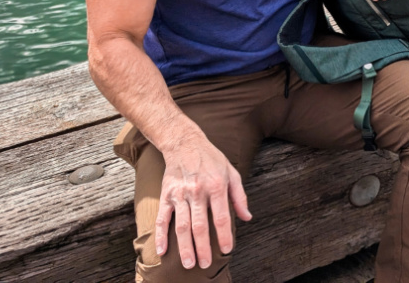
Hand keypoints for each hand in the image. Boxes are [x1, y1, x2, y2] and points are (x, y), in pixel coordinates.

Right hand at [155, 134, 251, 269]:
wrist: (185, 143)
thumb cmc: (212, 159)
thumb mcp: (232, 173)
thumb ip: (239, 197)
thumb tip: (247, 217)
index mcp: (217, 186)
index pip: (221, 217)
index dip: (224, 236)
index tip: (226, 250)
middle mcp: (198, 192)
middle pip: (200, 226)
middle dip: (203, 248)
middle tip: (205, 265)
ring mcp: (180, 194)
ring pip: (182, 226)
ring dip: (185, 247)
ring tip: (189, 264)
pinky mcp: (166, 195)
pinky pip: (162, 218)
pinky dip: (161, 236)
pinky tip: (162, 251)